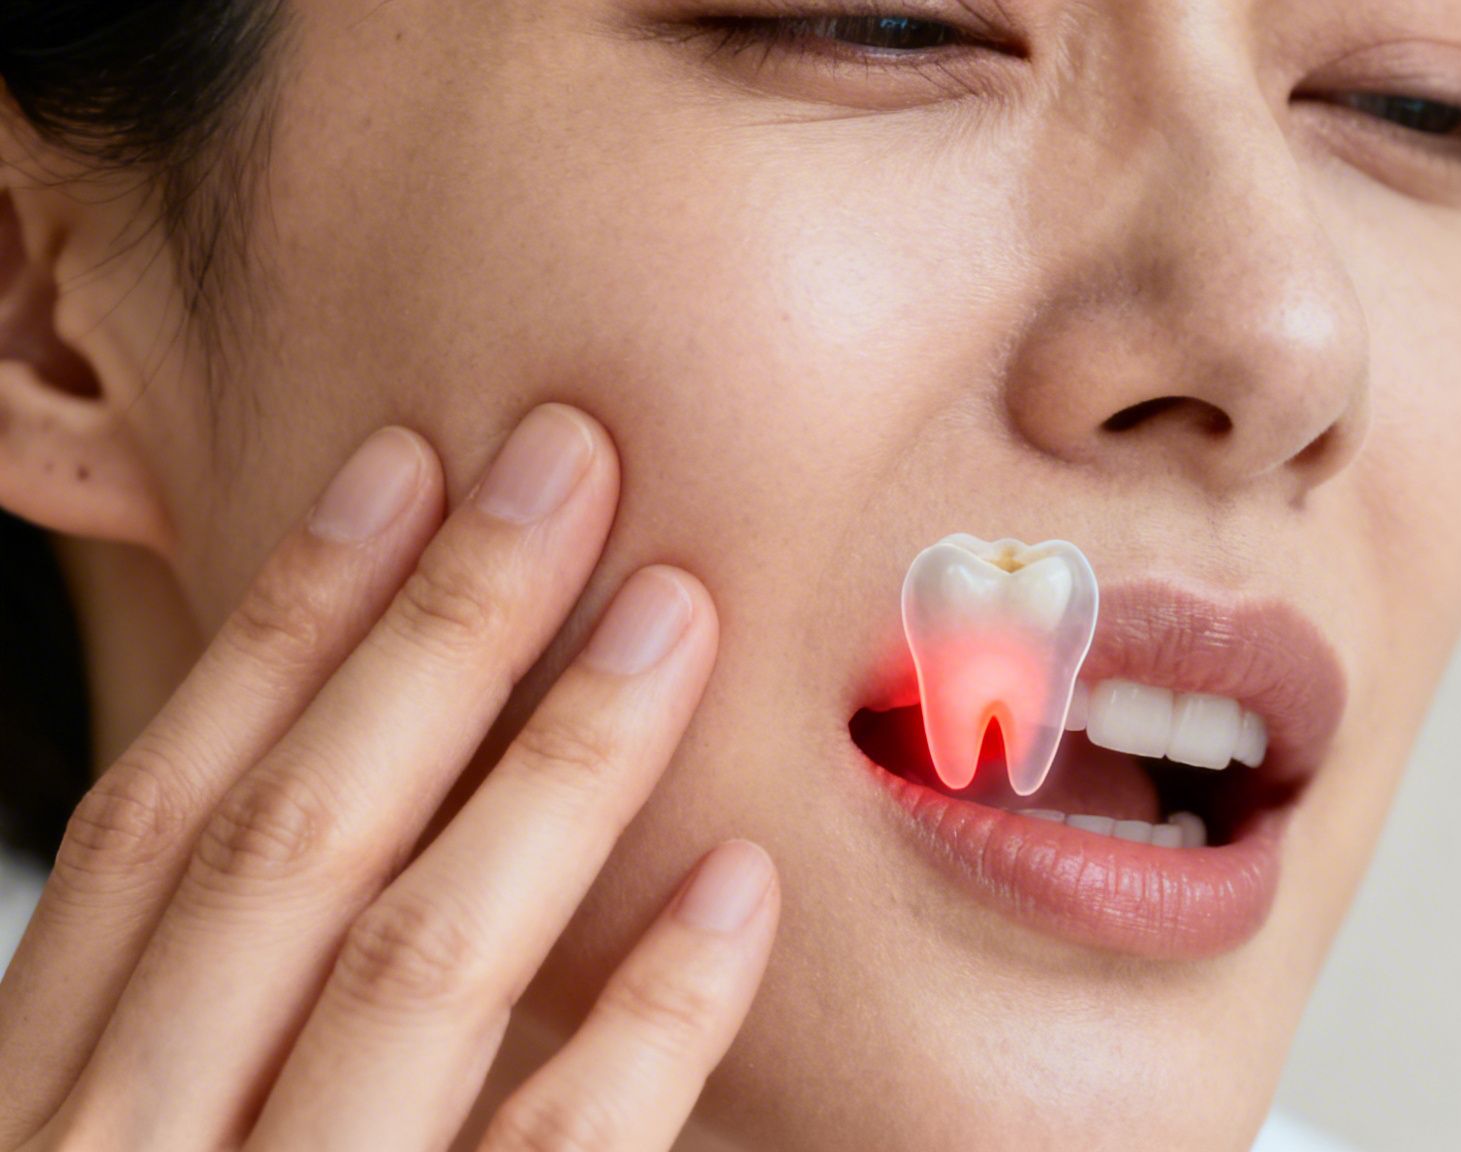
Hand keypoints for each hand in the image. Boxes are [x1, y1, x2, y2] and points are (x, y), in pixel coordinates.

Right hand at [0, 403, 777, 1149]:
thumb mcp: (144, 1141)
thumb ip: (212, 1022)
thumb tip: (352, 786)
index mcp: (46, 1098)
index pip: (158, 821)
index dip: (278, 627)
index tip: (397, 472)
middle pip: (289, 843)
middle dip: (437, 635)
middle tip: (568, 465)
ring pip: (418, 960)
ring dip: (560, 766)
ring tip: (676, 616)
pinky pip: (556, 1146)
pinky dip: (651, 1011)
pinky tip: (739, 884)